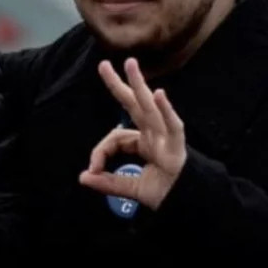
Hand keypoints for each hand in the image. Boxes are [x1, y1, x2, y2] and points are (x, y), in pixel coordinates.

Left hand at [79, 58, 185, 210]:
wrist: (185, 204)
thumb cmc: (162, 192)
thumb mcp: (129, 188)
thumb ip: (107, 182)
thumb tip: (82, 177)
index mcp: (144, 141)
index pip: (116, 137)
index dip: (101, 150)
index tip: (92, 168)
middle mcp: (154, 133)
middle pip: (134, 104)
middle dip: (119, 84)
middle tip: (102, 65)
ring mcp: (166, 137)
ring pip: (150, 107)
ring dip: (139, 84)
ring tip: (130, 64)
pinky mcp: (176, 146)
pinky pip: (172, 126)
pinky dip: (166, 110)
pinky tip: (159, 95)